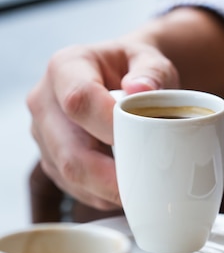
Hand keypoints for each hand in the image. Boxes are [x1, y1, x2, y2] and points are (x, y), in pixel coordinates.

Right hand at [27, 34, 179, 209]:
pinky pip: (72, 185)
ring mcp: (43, 133)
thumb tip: (142, 90)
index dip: (108, 126)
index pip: (79, 100)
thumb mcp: (150, 59)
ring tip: (141, 188)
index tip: (142, 140)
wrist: (120, 74)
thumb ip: (151, 71)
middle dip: (107, 176)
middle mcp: (44, 100)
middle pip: (68, 149)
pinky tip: (125, 189)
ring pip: (68, 173)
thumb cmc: (134, 66)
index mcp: (66, 66)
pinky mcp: (50, 158)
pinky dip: (102, 194)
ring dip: (106, 189)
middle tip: (144, 186)